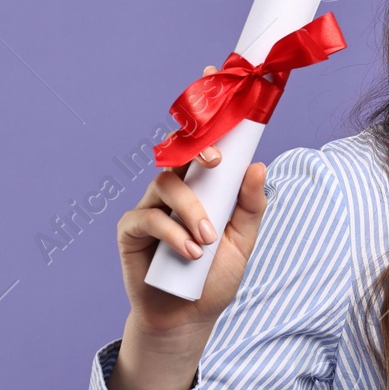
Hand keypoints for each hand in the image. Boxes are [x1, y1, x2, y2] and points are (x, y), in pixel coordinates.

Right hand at [117, 64, 269, 336]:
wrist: (188, 317)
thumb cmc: (216, 275)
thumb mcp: (243, 240)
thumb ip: (250, 205)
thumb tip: (256, 165)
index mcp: (204, 183)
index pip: (206, 139)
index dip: (208, 107)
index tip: (212, 72)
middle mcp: (176, 187)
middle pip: (180, 151)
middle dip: (197, 148)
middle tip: (215, 162)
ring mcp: (151, 206)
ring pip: (167, 184)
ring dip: (191, 211)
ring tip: (207, 242)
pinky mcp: (132, 230)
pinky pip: (148, 218)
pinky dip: (172, 232)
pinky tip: (189, 253)